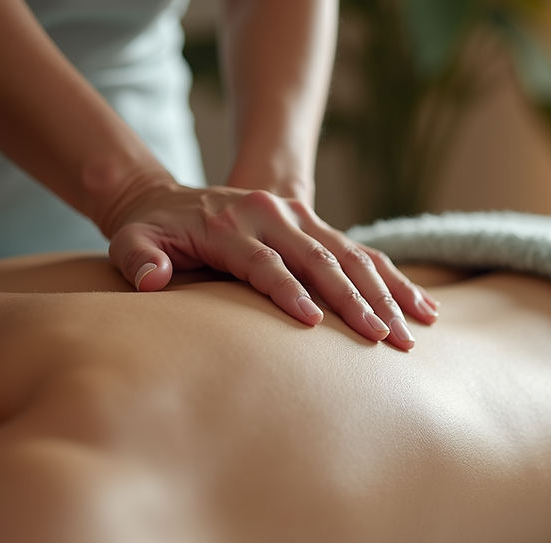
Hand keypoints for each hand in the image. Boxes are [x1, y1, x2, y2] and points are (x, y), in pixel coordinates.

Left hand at [104, 182, 438, 349]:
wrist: (166, 196)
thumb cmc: (150, 228)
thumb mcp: (131, 240)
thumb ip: (138, 259)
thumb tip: (155, 279)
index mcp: (230, 225)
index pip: (265, 263)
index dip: (288, 291)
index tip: (314, 323)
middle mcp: (272, 216)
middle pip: (320, 259)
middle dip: (356, 300)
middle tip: (383, 338)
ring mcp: (297, 217)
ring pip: (350, 254)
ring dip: (384, 291)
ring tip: (412, 327)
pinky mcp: (312, 223)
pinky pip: (358, 250)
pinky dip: (389, 277)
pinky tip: (419, 304)